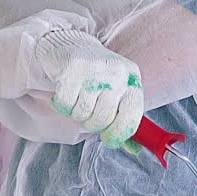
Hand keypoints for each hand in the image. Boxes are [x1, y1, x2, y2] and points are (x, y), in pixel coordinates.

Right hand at [35, 27, 143, 146]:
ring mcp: (94, 70)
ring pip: (83, 113)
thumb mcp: (115, 92)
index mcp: (132, 78)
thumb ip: (123, 120)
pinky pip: (66, 105)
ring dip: (75, 112)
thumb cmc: (94, 74)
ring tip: (76, 96)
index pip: (132, 116)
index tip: (109, 139)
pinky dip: (62, 104)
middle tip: (86, 107)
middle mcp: (116, 73)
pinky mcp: (72, 70)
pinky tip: (63, 91)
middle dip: (91, 121)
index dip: (119, 133)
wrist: (68, 45)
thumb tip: (134, 149)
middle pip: (103, 119)